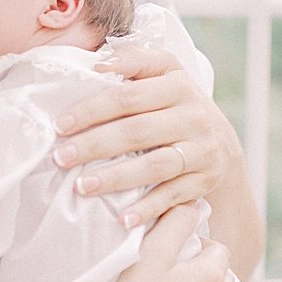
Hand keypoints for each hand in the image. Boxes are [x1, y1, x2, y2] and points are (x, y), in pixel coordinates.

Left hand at [52, 44, 242, 226]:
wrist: (221, 144)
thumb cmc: (177, 105)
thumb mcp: (165, 74)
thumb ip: (135, 62)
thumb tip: (99, 63)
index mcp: (179, 85)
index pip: (128, 96)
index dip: (91, 110)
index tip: (59, 125)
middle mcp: (194, 117)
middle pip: (137, 131)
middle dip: (94, 145)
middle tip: (60, 157)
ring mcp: (202, 150)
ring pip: (155, 165)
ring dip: (116, 178)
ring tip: (81, 187)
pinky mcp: (205, 180)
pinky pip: (173, 196)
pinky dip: (147, 209)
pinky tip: (121, 219)